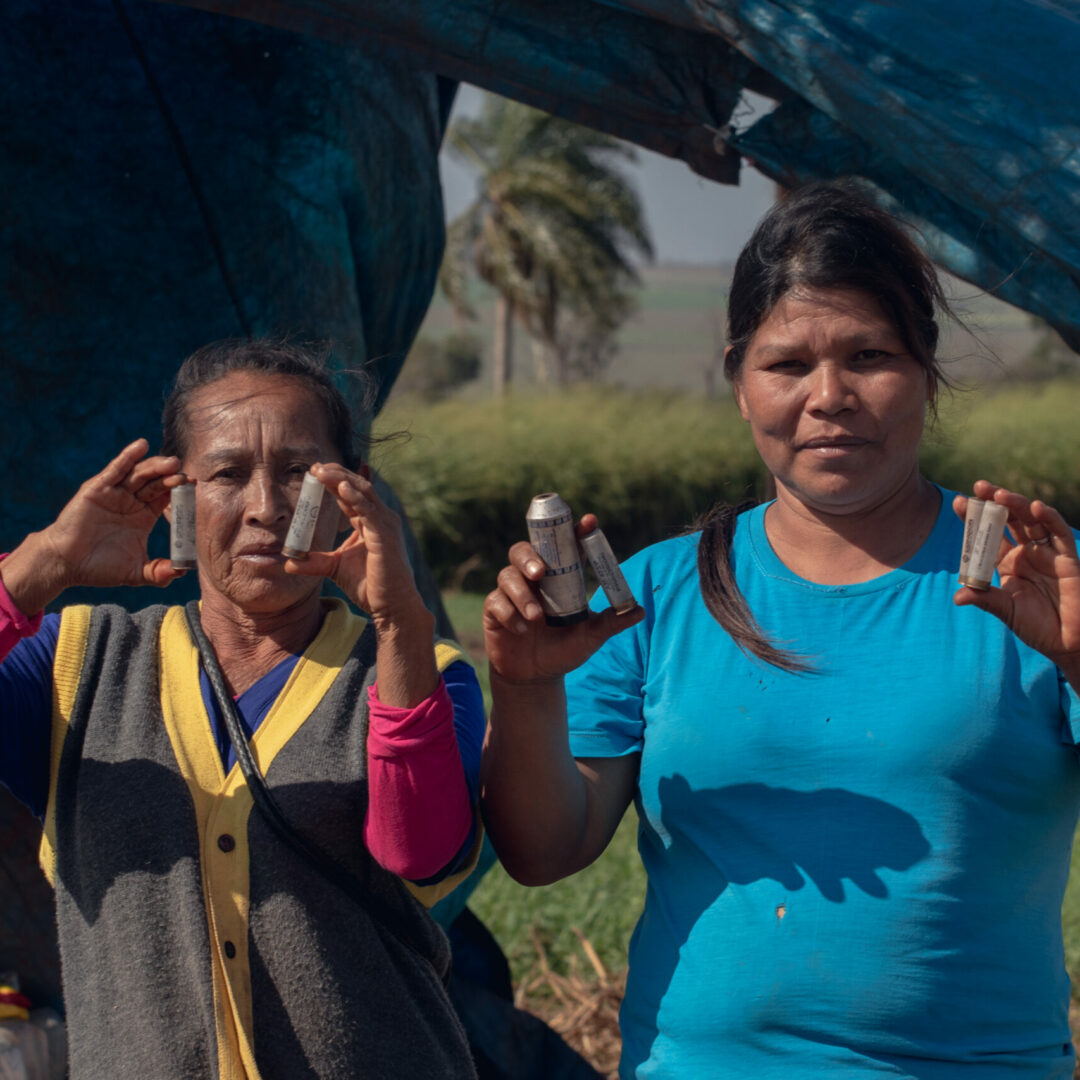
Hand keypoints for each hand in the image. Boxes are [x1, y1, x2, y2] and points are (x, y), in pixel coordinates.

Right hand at [1, 439, 187, 612]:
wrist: (67, 564)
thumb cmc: (100, 567)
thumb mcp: (137, 572)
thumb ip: (159, 573)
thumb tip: (182, 572)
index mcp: (144, 515)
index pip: (166, 497)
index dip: (180, 491)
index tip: (195, 486)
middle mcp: (131, 501)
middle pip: (156, 482)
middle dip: (171, 477)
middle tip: (186, 476)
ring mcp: (115, 493)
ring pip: (139, 474)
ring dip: (156, 466)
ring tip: (172, 463)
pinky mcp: (97, 489)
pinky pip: (115, 470)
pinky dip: (128, 457)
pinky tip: (141, 446)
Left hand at [284, 464, 425, 628]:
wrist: (391, 607)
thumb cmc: (370, 586)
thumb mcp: (335, 567)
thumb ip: (314, 561)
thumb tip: (289, 562)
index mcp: (370, 522)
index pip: (352, 493)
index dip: (334, 481)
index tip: (313, 472)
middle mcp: (381, 518)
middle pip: (358, 486)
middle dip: (336, 474)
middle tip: (315, 466)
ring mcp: (385, 525)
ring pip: (363, 493)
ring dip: (341, 480)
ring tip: (322, 470)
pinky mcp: (385, 535)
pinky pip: (369, 511)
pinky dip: (355, 497)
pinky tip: (341, 487)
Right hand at [483, 513, 643, 683]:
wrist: (536, 677)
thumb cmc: (564, 650)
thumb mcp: (591, 636)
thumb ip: (612, 623)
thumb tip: (641, 610)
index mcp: (558, 578)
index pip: (564, 546)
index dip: (574, 530)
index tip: (588, 522)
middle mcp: (533, 579)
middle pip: (523, 550)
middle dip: (530, 557)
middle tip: (540, 573)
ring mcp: (511, 592)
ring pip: (507, 575)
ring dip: (521, 594)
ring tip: (536, 618)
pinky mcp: (494, 610)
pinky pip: (496, 601)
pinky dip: (509, 614)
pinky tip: (522, 630)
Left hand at [953, 482, 1079, 674]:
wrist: (1067, 642)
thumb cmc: (1036, 626)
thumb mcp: (1006, 611)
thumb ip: (985, 599)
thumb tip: (958, 596)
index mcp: (1007, 562)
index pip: (988, 535)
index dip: (975, 519)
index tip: (959, 502)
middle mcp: (1026, 553)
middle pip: (1009, 521)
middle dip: (994, 502)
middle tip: (978, 487)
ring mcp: (1047, 553)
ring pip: (1031, 521)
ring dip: (1017, 505)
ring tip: (999, 494)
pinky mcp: (1068, 558)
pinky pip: (1059, 533)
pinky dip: (1048, 518)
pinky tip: (1034, 507)